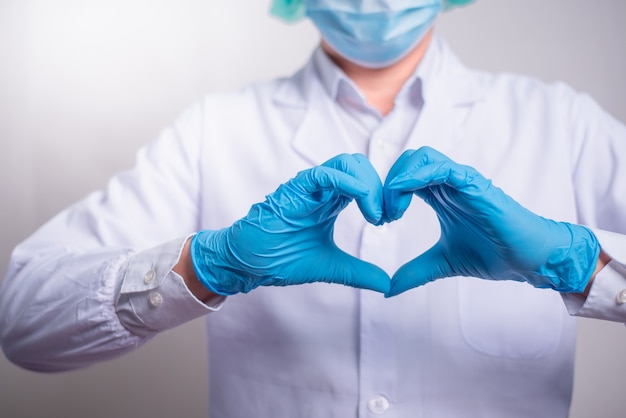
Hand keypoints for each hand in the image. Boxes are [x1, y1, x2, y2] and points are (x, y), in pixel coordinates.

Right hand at [190, 153, 389, 294]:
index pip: (363, 180)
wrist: (249, 263)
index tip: (390, 219)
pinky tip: (363, 203)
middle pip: (359, 165)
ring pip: (346, 163)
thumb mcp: (331, 267)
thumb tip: (387, 285)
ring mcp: (308, 187)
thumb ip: (359, 273)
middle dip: (380, 187)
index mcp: (330, 200)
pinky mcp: (294, 189)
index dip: (382, 195)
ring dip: (369, 184)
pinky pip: (325, 174)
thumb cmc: (280, 259)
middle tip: (387, 216)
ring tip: (376, 214)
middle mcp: (321, 189)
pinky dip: (350, 183)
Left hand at [384, 146, 599, 296]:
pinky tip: (405, 198)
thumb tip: (388, 290)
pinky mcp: (475, 185)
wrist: (527, 259)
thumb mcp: (442, 263)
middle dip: (387, 182)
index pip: (403, 176)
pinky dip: (418, 176)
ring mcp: (462, 181)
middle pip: (408, 160)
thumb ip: (415, 272)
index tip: (380, 221)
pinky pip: (443, 168)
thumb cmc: (492, 254)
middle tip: (383, 215)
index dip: (385, 193)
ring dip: (399, 178)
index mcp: (439, 194)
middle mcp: (448, 183)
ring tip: (394, 211)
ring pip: (422, 157)